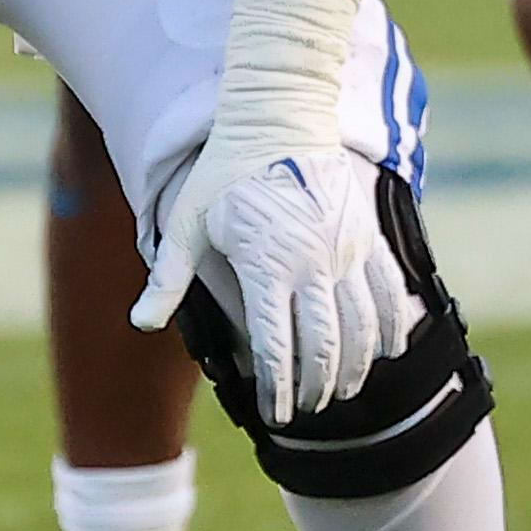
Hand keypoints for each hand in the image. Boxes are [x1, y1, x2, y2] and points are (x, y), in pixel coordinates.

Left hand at [139, 141, 415, 425]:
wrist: (278, 116)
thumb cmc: (223, 172)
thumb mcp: (186, 221)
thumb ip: (166, 277)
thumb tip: (139, 323)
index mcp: (266, 264)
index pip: (276, 346)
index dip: (277, 388)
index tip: (274, 413)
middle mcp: (312, 262)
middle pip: (323, 347)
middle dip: (315, 388)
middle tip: (305, 409)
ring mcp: (346, 250)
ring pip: (362, 328)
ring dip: (353, 368)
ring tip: (340, 393)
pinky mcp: (367, 237)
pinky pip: (390, 293)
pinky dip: (391, 329)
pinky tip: (385, 354)